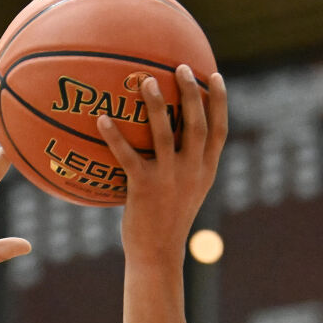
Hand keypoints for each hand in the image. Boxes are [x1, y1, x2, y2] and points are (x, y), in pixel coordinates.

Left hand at [97, 66, 226, 254]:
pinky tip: (102, 119)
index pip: (220, 131)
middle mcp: (192, 172)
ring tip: (146, 81)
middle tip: (181, 67)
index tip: (215, 75)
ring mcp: (169, 180)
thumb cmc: (166, 222)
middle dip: (191, 93)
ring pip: (165, 134)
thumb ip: (185, 165)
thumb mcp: (185, 192)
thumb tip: (172, 137)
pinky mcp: (144, 189)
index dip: (220, 102)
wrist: (158, 256)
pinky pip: (128, 157)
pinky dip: (115, 137)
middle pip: (197, 124)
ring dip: (156, 106)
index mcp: (205, 171)